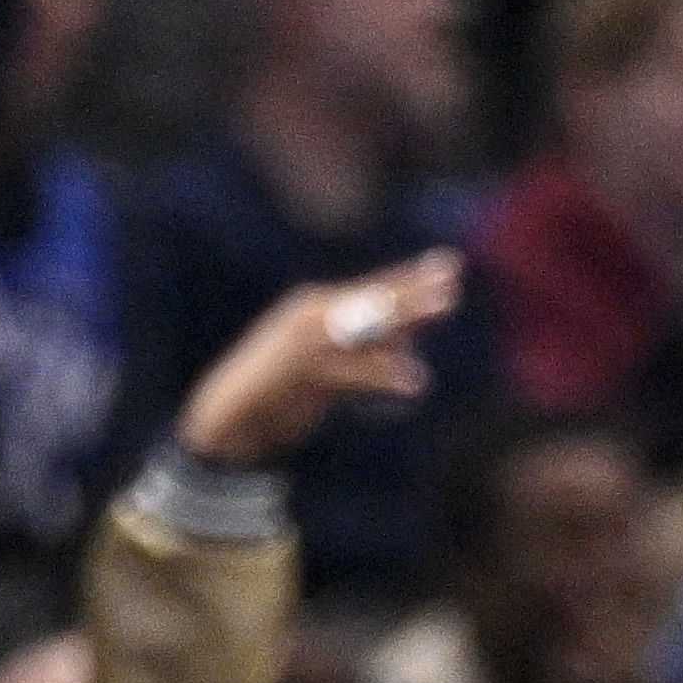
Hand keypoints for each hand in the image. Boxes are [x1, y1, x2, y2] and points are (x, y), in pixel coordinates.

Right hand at [177, 252, 461, 467]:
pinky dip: (384, 374)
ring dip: (408, 315)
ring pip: (368, 325)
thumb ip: (367, 351)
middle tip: (453, 286)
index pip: (373, 288)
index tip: (450, 266)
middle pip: (375, 300)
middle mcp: (312, 315)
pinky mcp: (304, 374)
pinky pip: (353, 370)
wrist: (229, 416)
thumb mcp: (330, 365)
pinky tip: (415, 380)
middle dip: (415, 291)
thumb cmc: (281, 391)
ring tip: (445, 307)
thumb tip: (412, 344)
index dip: (412, 277)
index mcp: (316, 307)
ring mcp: (307, 342)